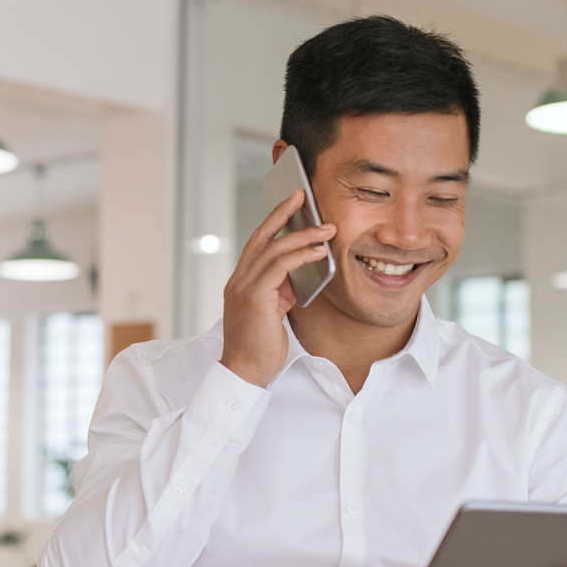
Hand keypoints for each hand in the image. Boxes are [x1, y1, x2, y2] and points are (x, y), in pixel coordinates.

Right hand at [220, 189, 333, 386]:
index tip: (292, 205)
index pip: (258, 244)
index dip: (274, 221)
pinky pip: (280, 267)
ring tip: (327, 228)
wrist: (244, 371)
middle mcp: (239, 280)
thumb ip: (281, 289)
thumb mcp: (273, 311)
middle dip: (282, 212)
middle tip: (302, 194)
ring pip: (273, 249)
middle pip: (261, 236)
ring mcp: (244, 287)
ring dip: (303, 235)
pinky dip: (300, 256)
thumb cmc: (260, 347)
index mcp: (242, 282)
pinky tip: (318, 252)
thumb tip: (300, 271)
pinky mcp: (254, 297)